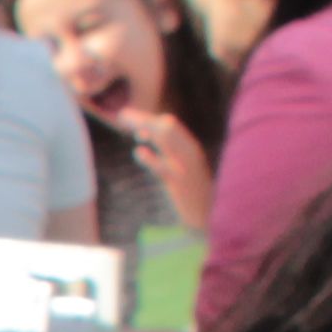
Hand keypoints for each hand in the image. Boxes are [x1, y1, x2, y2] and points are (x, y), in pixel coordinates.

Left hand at [122, 102, 217, 232]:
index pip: (170, 126)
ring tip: (127, 127)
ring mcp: (185, 166)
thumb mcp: (181, 169)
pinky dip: (150, 158)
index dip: (150, 120)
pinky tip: (139, 152)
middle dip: (144, 118)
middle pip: (166, 127)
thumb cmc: (192, 194)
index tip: (131, 121)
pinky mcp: (178, 183)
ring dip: (145, 129)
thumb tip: (145, 139)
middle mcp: (189, 152)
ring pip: (166, 140)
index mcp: (190, 148)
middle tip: (122, 115)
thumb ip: (166, 154)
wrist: (209, 216)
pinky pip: (163, 167)